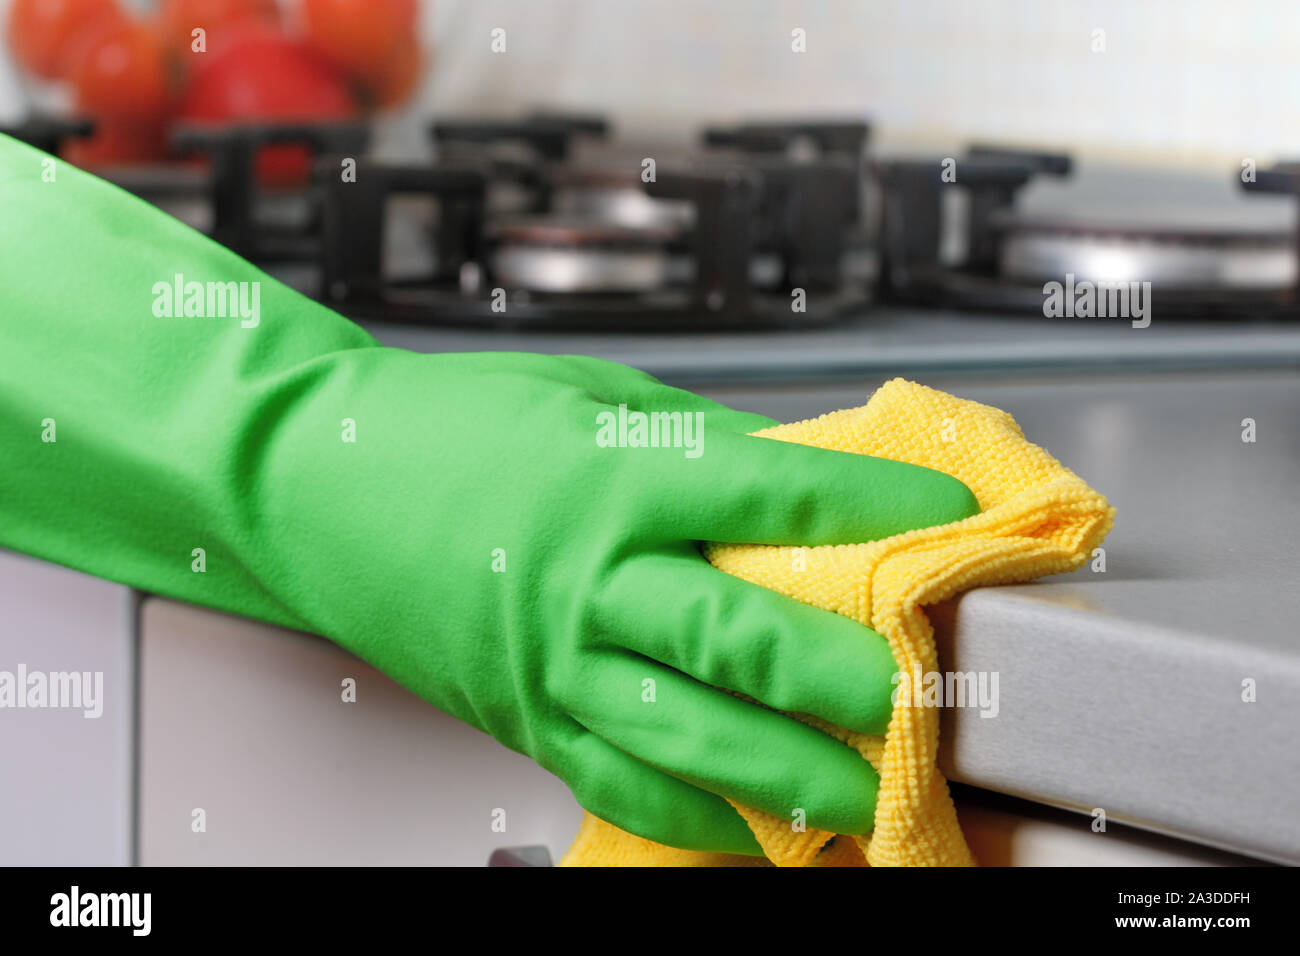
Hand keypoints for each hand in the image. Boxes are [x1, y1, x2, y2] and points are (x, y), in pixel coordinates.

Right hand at [301, 351, 978, 853]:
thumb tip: (797, 473)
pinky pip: (618, 779)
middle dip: (843, 678)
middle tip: (923, 700)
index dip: (873, 503)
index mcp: (612, 475)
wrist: (314, 480)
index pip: (771, 491)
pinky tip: (754, 836)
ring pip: (687, 731)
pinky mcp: (522, 712)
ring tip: (866, 799)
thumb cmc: (445, 429)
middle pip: (739, 638)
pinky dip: (695, 816)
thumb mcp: (585, 398)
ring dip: (788, 773)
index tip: (947, 516)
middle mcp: (587, 576)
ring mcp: (551, 658)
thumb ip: (695, 443)